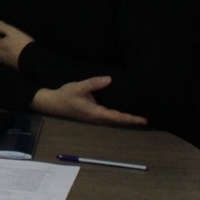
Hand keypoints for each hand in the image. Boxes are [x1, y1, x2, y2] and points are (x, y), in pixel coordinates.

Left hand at [0, 21, 33, 68]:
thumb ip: (2, 27)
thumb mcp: (12, 31)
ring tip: (17, 47)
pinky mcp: (13, 66)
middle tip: (14, 40)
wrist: (31, 59)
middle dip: (4, 44)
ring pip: (5, 53)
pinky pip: (11, 59)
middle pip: (0, 47)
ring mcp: (6, 62)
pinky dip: (13, 56)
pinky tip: (20, 53)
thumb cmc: (21, 44)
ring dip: (9, 50)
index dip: (4, 35)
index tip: (11, 34)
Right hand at [31, 76, 146, 126]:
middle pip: (118, 120)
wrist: (53, 103)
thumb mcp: (78, 87)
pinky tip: (123, 111)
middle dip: (131, 120)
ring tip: (138, 116)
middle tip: (146, 120)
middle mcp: (98, 117)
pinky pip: (109, 116)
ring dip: (126, 118)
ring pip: (114, 119)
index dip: (131, 118)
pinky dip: (119, 115)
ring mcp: (95, 117)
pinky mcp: (93, 113)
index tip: (143, 120)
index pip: (117, 116)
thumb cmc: (65, 95)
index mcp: (96, 112)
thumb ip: (94, 83)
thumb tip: (109, 79)